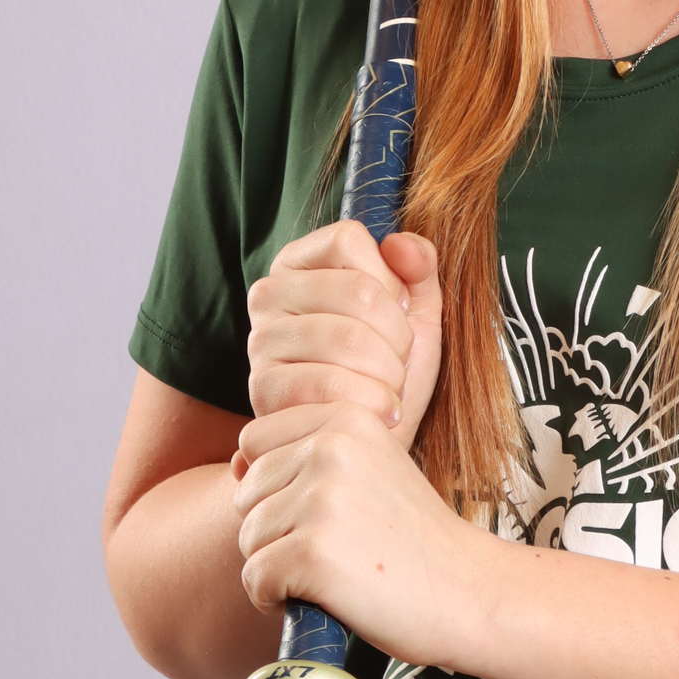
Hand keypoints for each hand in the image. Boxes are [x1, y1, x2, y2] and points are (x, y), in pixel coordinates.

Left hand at [232, 397, 478, 666]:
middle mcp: (330, 447)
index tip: (332, 511)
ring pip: (247, 538)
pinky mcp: (311, 553)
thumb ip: (306, 455)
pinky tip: (326, 596)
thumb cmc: (416, 541)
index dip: (279, 486)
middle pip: (245, 492)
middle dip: (276, 529)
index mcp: (346, 417)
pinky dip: (277, 600)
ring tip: (337, 570)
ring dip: (279, 566)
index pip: (255, 442)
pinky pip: (254, 579)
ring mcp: (320, 499)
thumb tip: (235, 463)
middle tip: (338, 547)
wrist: (470, 593)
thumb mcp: (370, 471)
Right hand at [243, 220, 442, 447]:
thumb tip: (402, 245)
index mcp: (300, 262)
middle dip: (398, 335)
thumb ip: (418, 267)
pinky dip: (371, 401)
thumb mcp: (416, 311)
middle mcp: (268, 293)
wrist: (373, 439)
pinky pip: (330, 383)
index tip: (397, 315)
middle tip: (398, 362)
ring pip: (348, 337)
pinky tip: (378, 413)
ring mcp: (260, 341)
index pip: (348, 239)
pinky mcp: (263, 388)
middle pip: (357, 290)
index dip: (390, 280)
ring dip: (388, 371)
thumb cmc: (389, 368)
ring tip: (389, 387)